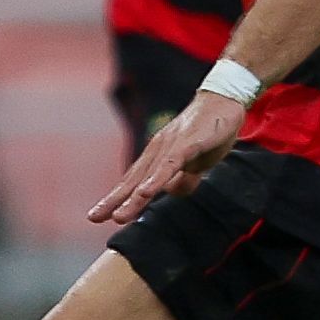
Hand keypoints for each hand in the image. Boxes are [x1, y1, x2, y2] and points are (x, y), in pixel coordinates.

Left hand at [89, 89, 246, 225]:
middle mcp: (157, 151)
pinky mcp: (188, 143)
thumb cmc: (209, 131)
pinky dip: (157, 179)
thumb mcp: (196, 163)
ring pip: (148, 176)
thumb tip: (173, 193)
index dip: (116, 198)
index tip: (99, 215)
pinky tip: (147, 193)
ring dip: (133, 197)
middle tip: (94, 218)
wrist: (224, 101)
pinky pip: (170, 164)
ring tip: (118, 216)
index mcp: (157, 156)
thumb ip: (185, 178)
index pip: (132, 181)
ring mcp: (171, 146)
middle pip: (133, 180)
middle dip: (114, 201)